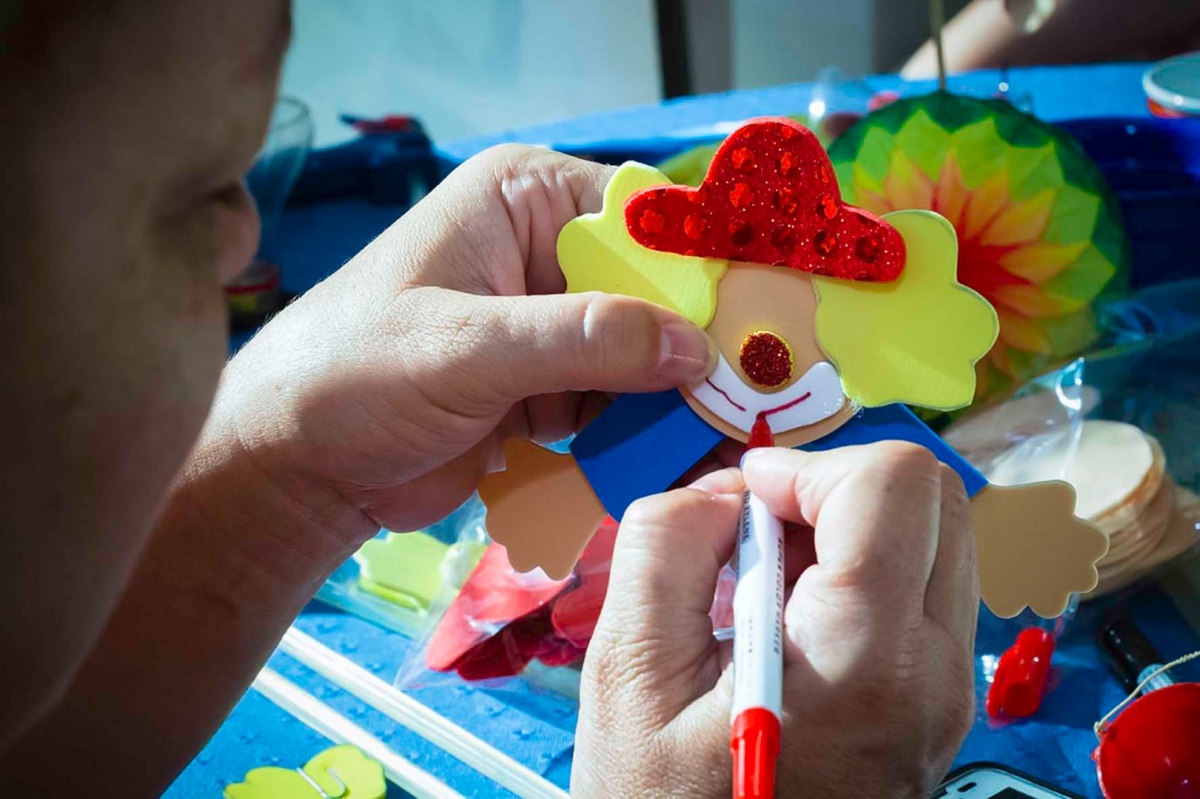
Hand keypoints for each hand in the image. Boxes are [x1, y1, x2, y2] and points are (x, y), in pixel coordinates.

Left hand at [204, 146, 715, 544]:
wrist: (294, 467)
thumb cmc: (353, 376)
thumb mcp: (467, 347)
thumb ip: (582, 341)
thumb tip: (694, 347)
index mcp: (524, 198)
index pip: (643, 218)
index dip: (705, 269)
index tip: (763, 323)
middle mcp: (546, 251)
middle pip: (657, 292)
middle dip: (699, 347)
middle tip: (758, 398)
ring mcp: (549, 324)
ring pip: (646, 355)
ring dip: (677, 401)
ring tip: (727, 442)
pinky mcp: (546, 386)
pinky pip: (617, 404)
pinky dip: (642, 435)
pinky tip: (675, 463)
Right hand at [573, 443, 976, 797]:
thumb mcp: (626, 676)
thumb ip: (663, 548)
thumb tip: (724, 490)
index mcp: (864, 661)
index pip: (892, 485)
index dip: (807, 466)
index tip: (744, 503)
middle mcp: (933, 672)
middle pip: (936, 497)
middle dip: (837, 486)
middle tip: (759, 532)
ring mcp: (946, 690)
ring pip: (936, 536)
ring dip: (849, 524)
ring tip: (768, 579)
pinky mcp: (936, 701)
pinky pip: (923, 587)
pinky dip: (862, 567)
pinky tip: (792, 616)